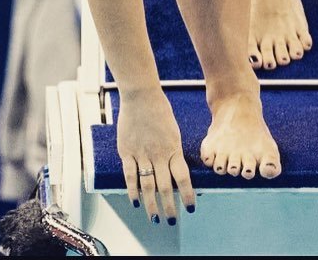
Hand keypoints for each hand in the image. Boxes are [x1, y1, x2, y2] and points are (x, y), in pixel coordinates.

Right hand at [117, 85, 195, 223]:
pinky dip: (132, 191)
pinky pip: (130, 176)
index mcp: (173, 148)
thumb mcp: (173, 130)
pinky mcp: (127, 152)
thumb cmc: (160, 110)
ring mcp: (142, 154)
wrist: (142, 96)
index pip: (183, 177)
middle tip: (172, 220)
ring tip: (154, 218)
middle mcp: (159, 154)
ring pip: (148, 185)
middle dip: (169, 206)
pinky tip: (135, 202)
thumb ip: (173, 150)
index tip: (190, 207)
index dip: (187, 194)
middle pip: (166, 186)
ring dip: (152, 204)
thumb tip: (176, 166)